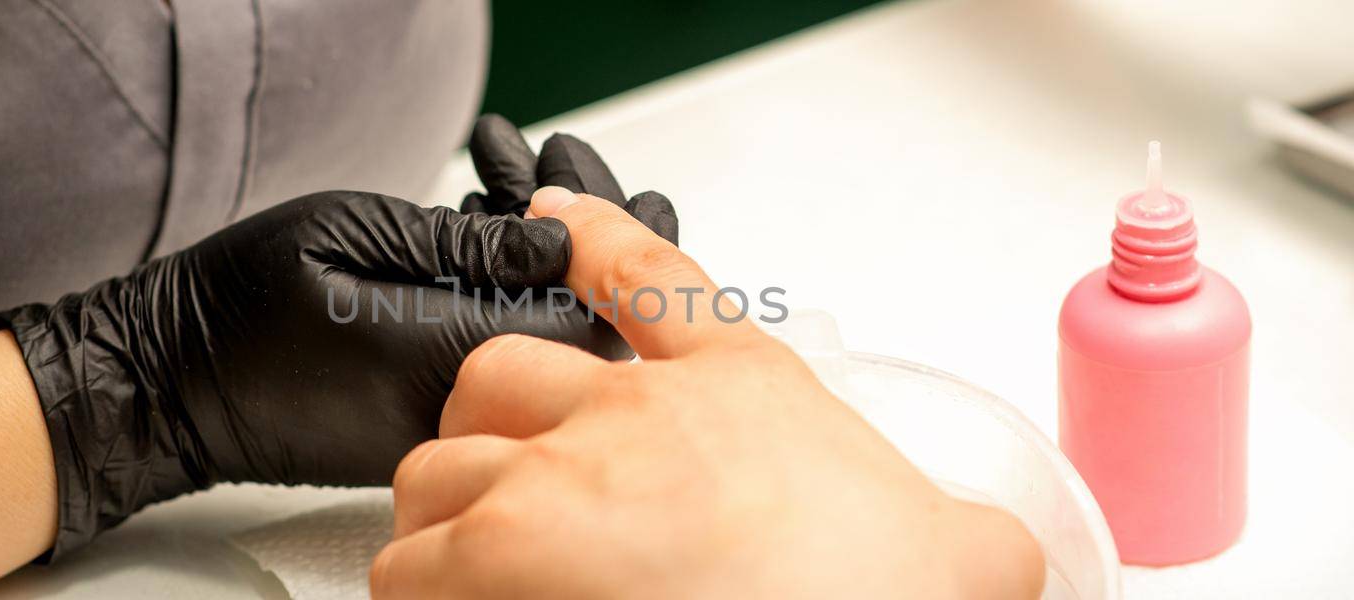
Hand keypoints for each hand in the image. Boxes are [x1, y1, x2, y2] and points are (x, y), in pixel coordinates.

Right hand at [0, 116, 676, 556]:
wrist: (166, 386)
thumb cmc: (239, 307)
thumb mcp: (353, 234)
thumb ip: (466, 243)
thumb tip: (562, 241)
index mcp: (445, 358)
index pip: (584, 323)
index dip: (626, 257)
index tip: (641, 202)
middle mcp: (458, 410)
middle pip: (579, 348)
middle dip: (612, 263)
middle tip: (640, 198)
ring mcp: (439, 430)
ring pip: (540, 359)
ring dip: (562, 281)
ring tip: (574, 213)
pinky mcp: (418, 430)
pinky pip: (494, 369)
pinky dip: (513, 307)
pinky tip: (512, 256)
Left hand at [374, 187, 1044, 598]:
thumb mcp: (956, 551)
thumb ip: (960, 529)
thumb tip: (1005, 557)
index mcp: (744, 389)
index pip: (648, 279)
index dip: (593, 238)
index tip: (558, 220)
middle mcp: (635, 416)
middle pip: (502, 375)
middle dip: (492, 429)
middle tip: (510, 487)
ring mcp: (554, 480)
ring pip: (440, 466)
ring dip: (447, 517)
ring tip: (477, 570)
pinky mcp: (492, 557)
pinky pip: (409, 562)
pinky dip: (420, 588)